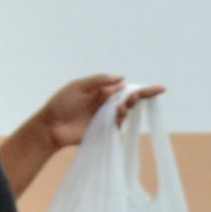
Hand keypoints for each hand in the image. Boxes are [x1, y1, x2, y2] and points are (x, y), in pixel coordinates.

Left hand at [35, 75, 161, 152]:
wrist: (49, 126)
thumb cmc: (61, 104)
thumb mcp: (78, 86)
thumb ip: (99, 81)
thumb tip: (122, 79)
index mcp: (104, 92)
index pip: (127, 89)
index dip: (144, 90)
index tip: (160, 89)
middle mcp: (107, 105)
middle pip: (130, 101)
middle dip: (138, 98)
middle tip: (134, 98)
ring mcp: (105, 119)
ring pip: (125, 113)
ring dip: (125, 109)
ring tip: (118, 108)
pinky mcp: (102, 132)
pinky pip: (116, 127)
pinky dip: (119, 121)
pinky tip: (115, 117)